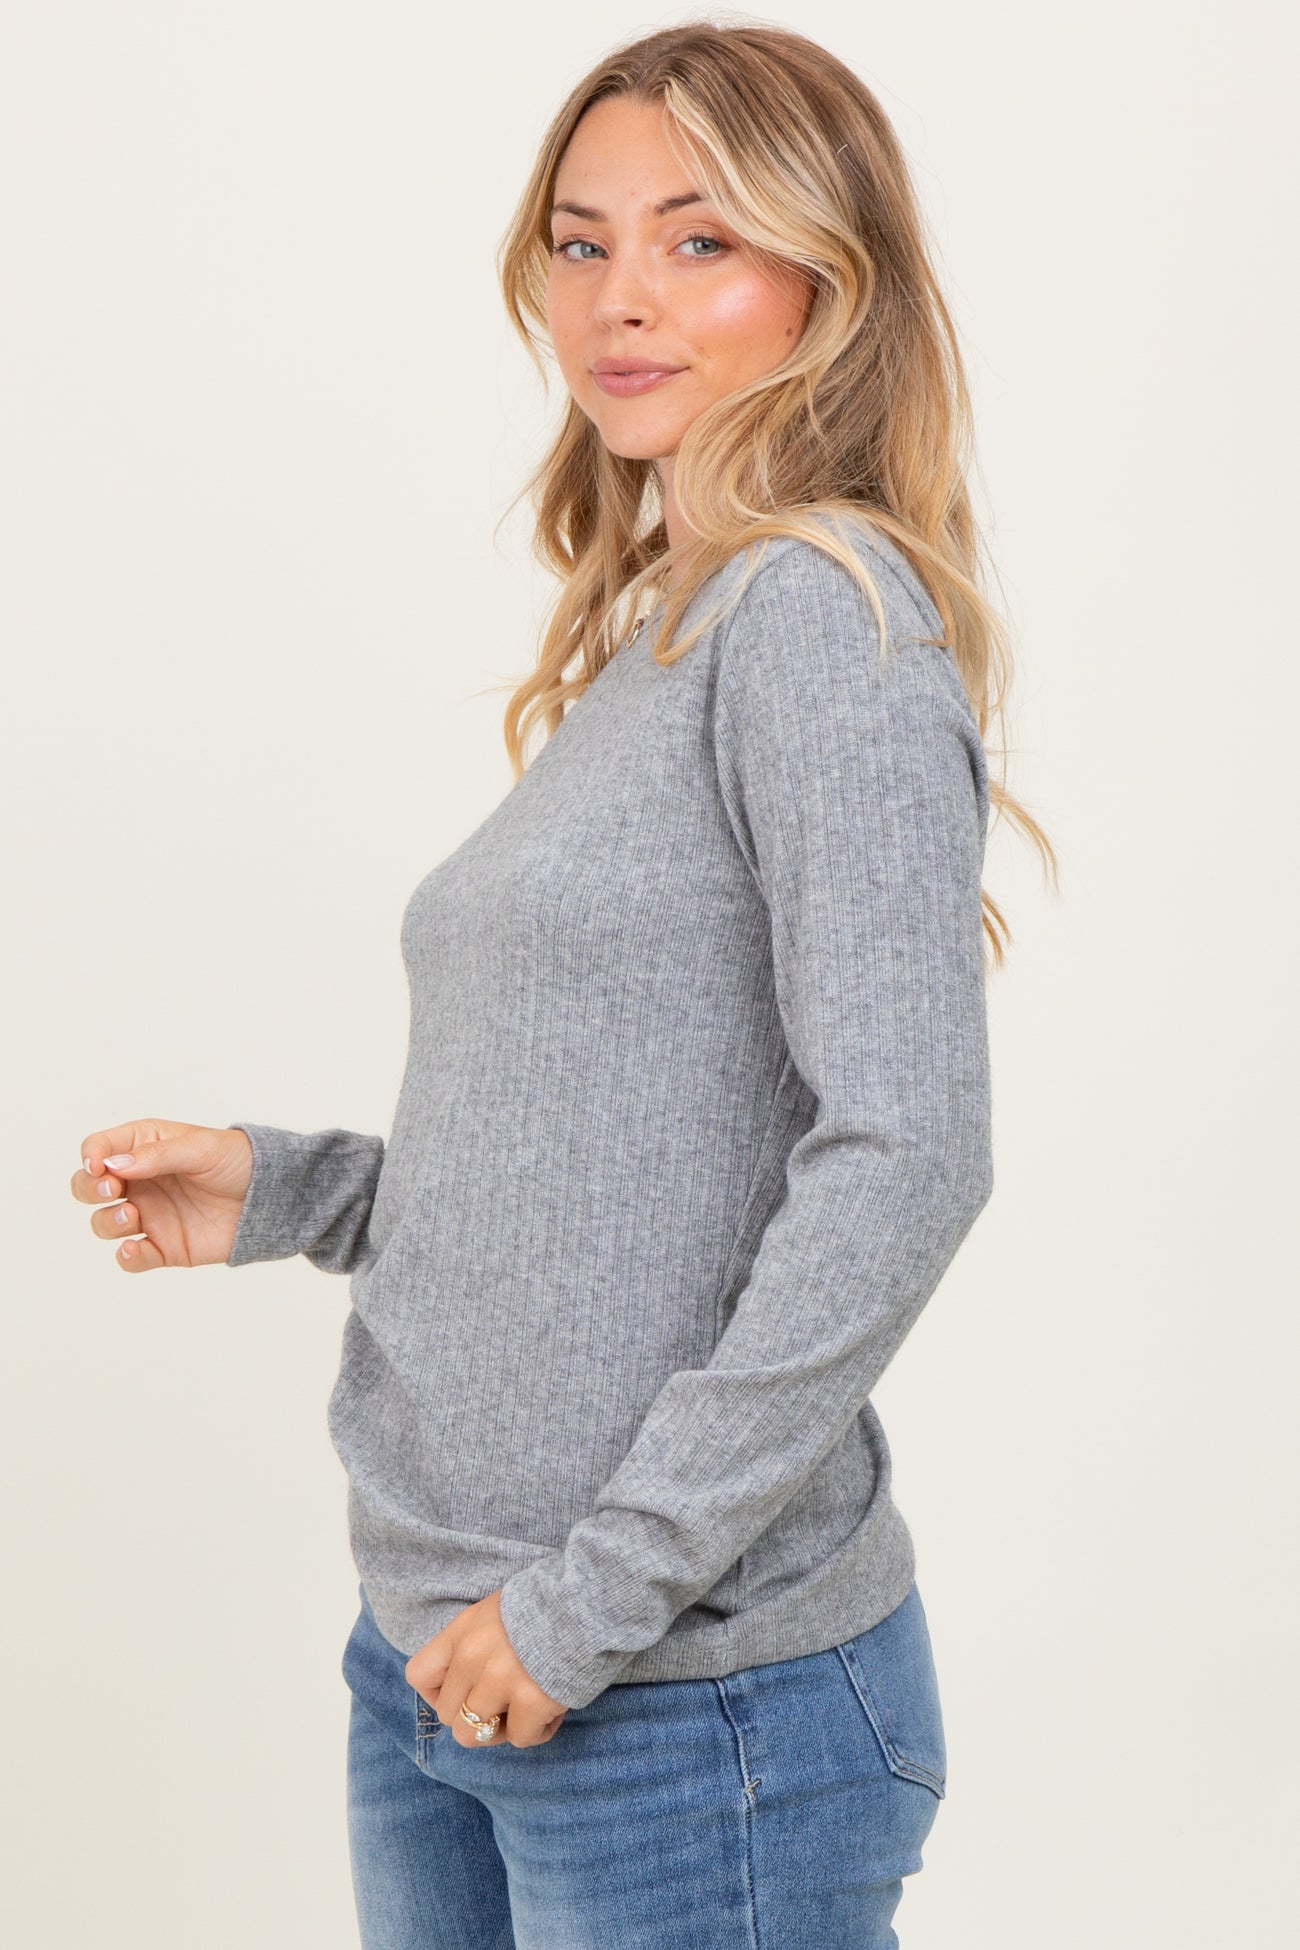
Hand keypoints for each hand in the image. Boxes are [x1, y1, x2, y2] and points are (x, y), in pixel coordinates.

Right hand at [71, 1120, 255, 1271]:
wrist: (271, 1196)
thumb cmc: (238, 1161)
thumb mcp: (200, 1148)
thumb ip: (158, 1155)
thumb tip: (114, 1164)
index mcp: (144, 1147)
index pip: (99, 1148)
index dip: (91, 1156)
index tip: (99, 1166)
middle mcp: (140, 1182)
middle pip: (88, 1187)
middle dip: (88, 1188)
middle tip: (111, 1189)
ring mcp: (150, 1215)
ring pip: (104, 1223)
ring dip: (107, 1220)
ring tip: (131, 1214)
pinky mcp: (164, 1246)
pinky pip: (132, 1258)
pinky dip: (127, 1257)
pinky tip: (134, 1249)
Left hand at [405, 1589, 569, 1749]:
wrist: (588, 1600)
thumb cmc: (543, 1606)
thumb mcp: (493, 1613)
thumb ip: (472, 1647)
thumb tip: (464, 1686)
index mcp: (461, 1633)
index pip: (419, 1676)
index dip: (438, 1693)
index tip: (463, 1691)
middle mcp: (473, 1658)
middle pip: (448, 1715)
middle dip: (476, 1715)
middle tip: (506, 1702)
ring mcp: (500, 1681)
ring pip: (475, 1735)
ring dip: (502, 1728)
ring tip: (526, 1707)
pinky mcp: (531, 1701)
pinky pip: (520, 1739)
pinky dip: (538, 1730)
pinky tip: (552, 1708)